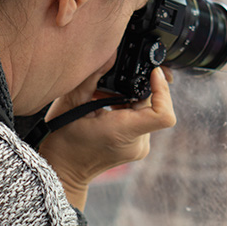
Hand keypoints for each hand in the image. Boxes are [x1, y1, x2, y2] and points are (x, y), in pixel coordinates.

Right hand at [39, 65, 175, 209]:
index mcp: (124, 132)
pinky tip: (107, 107)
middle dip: (136, 89)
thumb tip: (110, 54)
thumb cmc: (63, 142)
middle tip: (112, 83)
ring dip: (130, 98)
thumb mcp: (71, 103)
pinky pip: (141, 119)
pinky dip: (128, 108)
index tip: (152, 72)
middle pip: (153, 105)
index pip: (163, 114)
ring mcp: (140, 147)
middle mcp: (138, 143)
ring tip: (104, 98)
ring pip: (147, 111)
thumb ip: (92, 77)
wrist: (63, 171)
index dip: (163, 90)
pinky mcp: (138, 147)